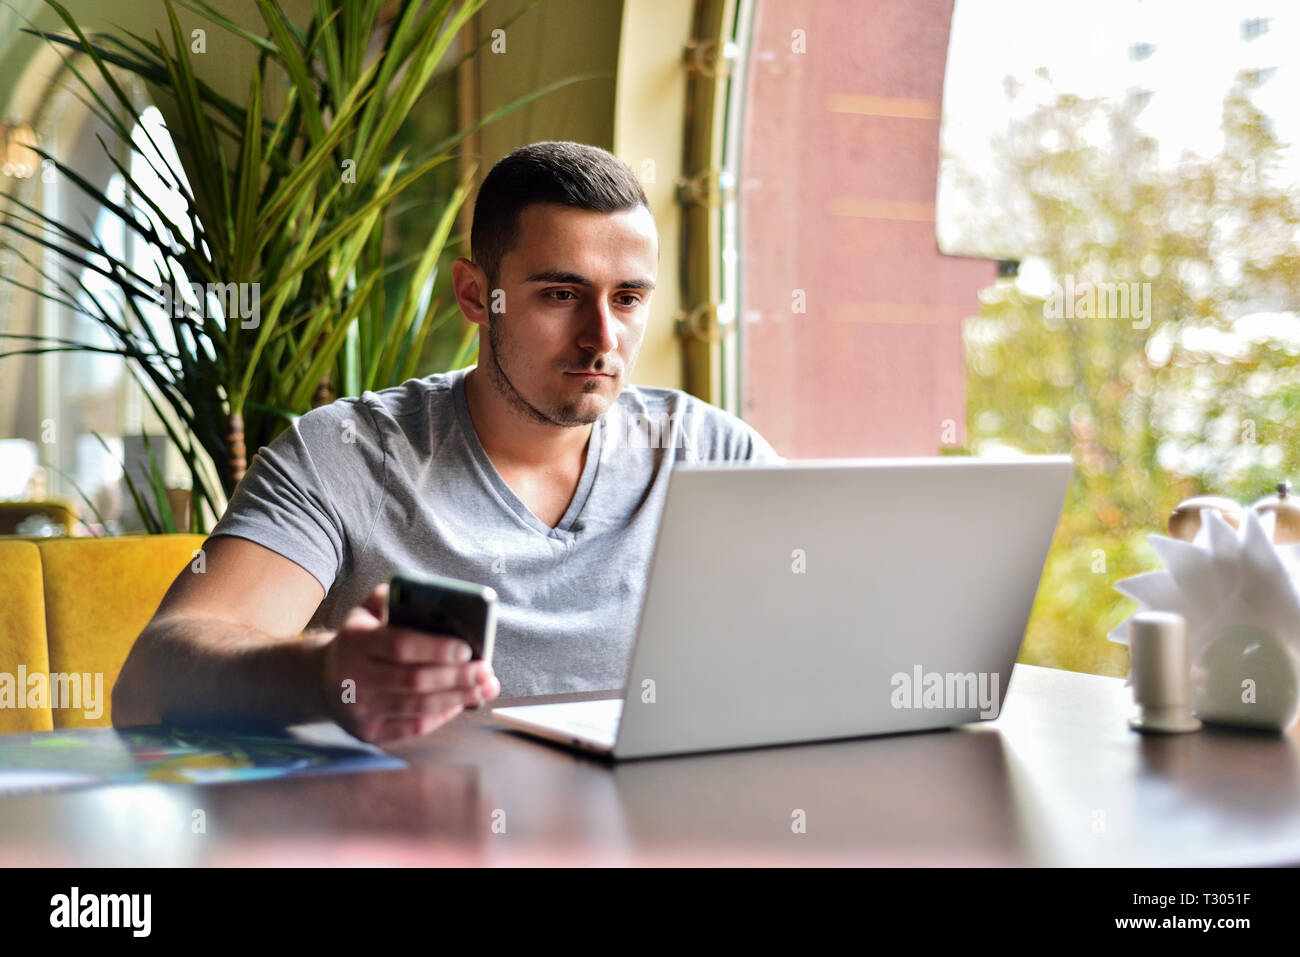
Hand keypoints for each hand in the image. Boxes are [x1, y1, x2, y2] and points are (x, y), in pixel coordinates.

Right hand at [315, 583, 500, 742]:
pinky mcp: (368, 732)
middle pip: (413, 680)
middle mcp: (352, 678)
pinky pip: (412, 727)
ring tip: (484, 687)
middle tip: (486, 671)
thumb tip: (437, 597)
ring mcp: (358, 709)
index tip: (468, 649)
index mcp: (354, 641)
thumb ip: (396, 597)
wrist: (325, 677)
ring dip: (458, 698)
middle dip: (457, 677)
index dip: (436, 649)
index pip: (400, 646)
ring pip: (417, 707)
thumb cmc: (362, 638)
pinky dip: (442, 715)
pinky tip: (461, 703)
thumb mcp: (368, 611)